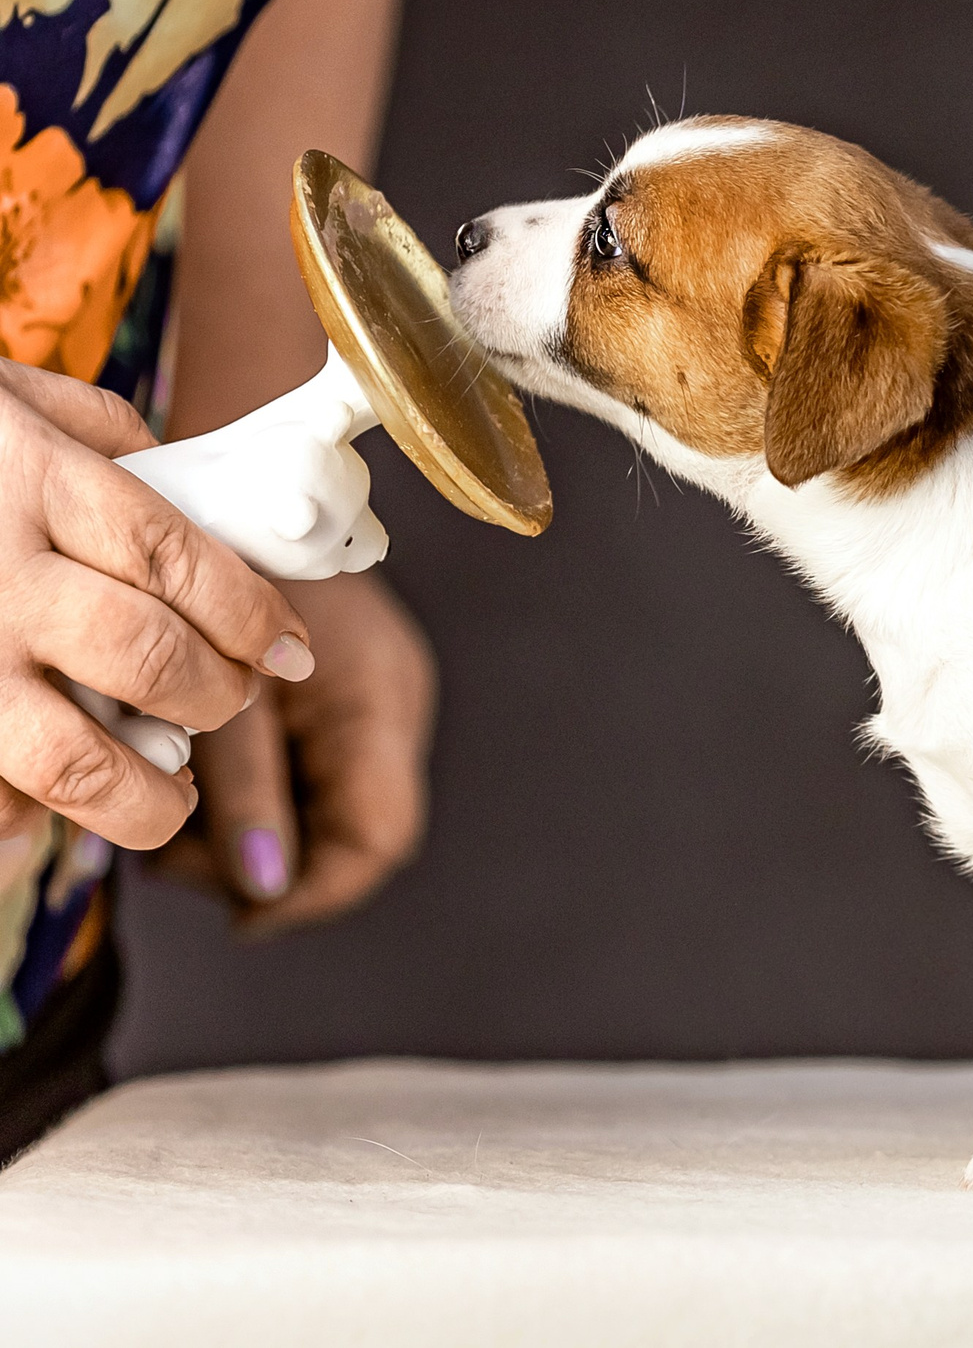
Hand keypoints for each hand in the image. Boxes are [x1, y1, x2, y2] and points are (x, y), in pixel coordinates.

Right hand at [0, 362, 311, 849]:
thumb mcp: (3, 397)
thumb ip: (98, 434)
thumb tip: (193, 484)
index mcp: (30, 482)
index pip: (180, 559)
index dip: (253, 615)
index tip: (290, 649)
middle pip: (147, 656)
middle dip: (215, 694)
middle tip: (230, 698)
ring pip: (73, 760)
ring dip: (146, 796)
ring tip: (170, 795)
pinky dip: (22, 819)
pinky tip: (41, 803)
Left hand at [155, 572, 433, 933]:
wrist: (237, 474)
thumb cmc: (234, 569)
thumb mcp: (232, 694)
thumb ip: (250, 792)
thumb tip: (260, 890)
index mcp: (381, 703)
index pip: (378, 837)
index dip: (317, 892)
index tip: (243, 914)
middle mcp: (384, 707)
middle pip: (345, 829)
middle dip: (263, 859)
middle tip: (177, 854)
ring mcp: (358, 701)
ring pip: (314, 805)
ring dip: (243, 824)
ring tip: (172, 803)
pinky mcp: (325, 692)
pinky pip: (294, 766)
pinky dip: (243, 784)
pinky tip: (192, 771)